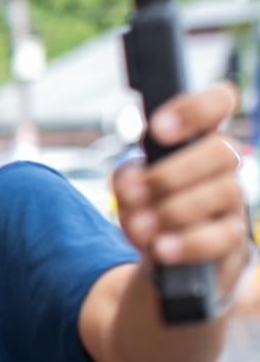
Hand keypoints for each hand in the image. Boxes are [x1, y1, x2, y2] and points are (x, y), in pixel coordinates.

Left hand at [114, 82, 253, 300]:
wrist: (165, 259)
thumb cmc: (150, 208)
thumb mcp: (129, 187)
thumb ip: (126, 177)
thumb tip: (133, 184)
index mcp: (199, 141)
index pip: (220, 102)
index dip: (196, 108)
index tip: (157, 129)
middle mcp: (225, 168)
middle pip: (223, 150)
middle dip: (171, 172)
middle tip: (133, 193)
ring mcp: (234, 204)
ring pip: (224, 191)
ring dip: (173, 209)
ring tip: (140, 226)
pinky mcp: (234, 242)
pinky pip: (222, 237)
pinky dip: (187, 242)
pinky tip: (160, 248)